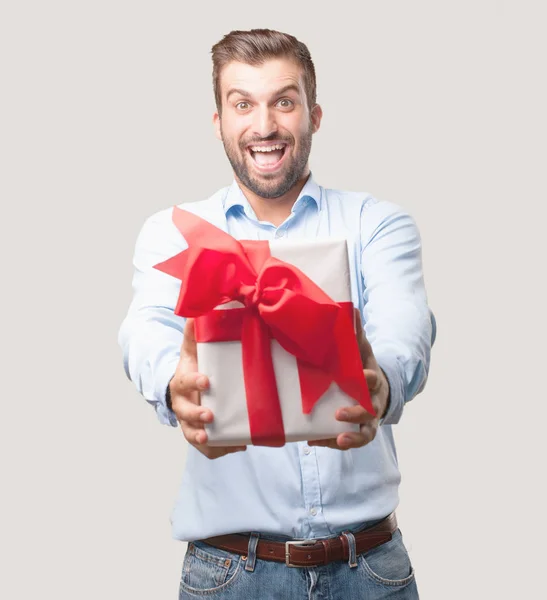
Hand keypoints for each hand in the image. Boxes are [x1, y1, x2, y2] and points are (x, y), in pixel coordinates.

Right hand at [169, 318, 246, 458]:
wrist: (181, 390)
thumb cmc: (191, 368)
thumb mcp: (192, 350)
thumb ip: (194, 334)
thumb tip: (196, 311)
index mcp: (181, 382)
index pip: (184, 381)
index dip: (194, 382)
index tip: (206, 380)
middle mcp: (182, 404)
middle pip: (184, 413)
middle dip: (196, 415)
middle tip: (210, 416)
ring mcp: (189, 422)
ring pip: (191, 434)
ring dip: (203, 439)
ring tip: (218, 441)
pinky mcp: (200, 433)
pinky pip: (207, 448)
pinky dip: (219, 449)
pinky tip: (238, 446)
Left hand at [309, 310, 389, 450]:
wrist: (377, 388)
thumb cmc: (363, 366)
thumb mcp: (361, 349)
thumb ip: (355, 333)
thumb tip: (351, 308)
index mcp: (373, 379)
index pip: (374, 380)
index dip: (368, 380)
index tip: (361, 377)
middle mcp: (373, 402)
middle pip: (370, 411)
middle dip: (356, 414)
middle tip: (339, 414)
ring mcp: (368, 420)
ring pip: (365, 433)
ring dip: (351, 438)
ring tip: (337, 440)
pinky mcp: (359, 431)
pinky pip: (350, 441)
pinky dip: (332, 443)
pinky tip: (314, 441)